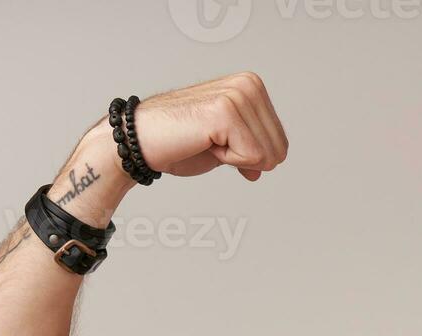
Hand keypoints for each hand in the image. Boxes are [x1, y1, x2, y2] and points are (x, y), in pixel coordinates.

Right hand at [108, 72, 289, 181]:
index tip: (219, 142)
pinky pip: (251, 157)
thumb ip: (251, 151)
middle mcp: (248, 85)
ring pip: (267, 155)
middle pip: (278, 151)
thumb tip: (268, 165)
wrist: (141, 142)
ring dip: (234, 159)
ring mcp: (238, 95)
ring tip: (206, 141)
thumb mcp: (227, 147)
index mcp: (252, 87)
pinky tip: (204, 143)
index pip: (280, 144)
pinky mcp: (226, 111)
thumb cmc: (178, 142)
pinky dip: (226, 160)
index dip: (250, 157)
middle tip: (211, 143)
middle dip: (245, 159)